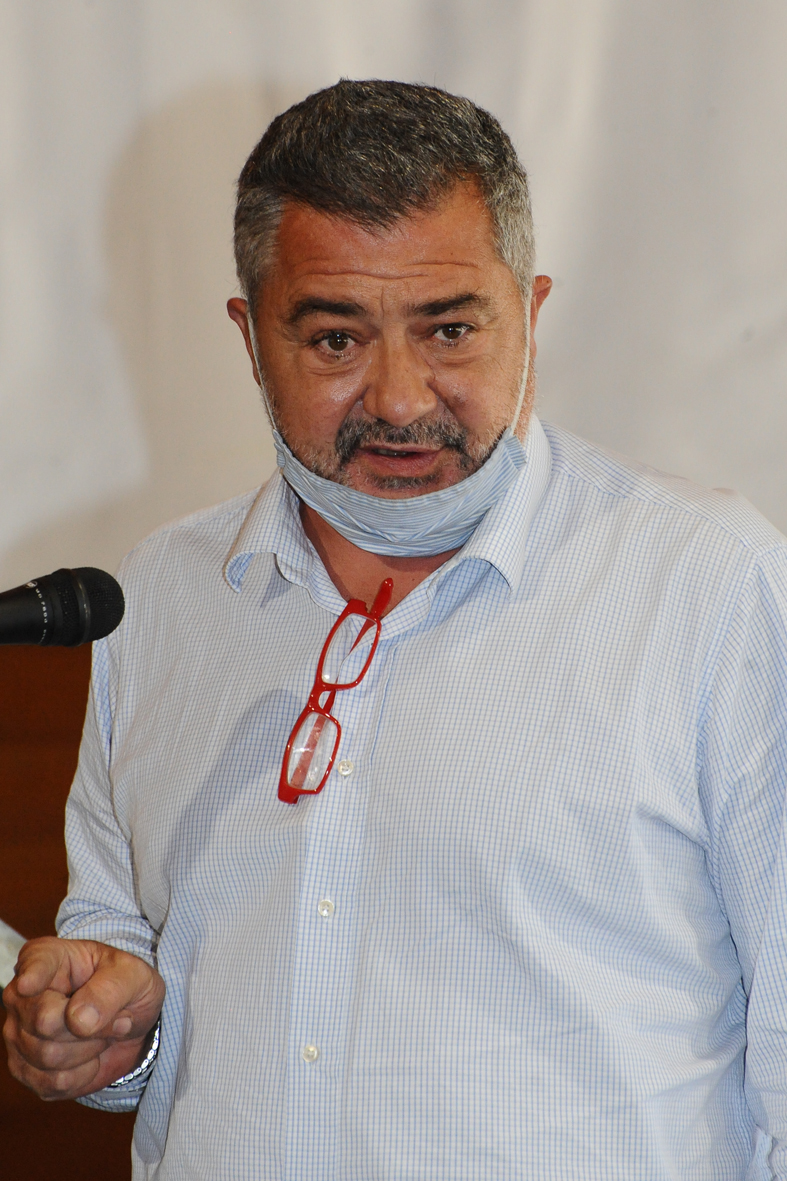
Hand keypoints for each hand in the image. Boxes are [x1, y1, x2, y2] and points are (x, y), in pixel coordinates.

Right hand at [2, 936, 164, 1100]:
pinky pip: (53, 1083)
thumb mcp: (133, 976)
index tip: (29, 984)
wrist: (128, 1022)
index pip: (34, 967)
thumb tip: (78, 1019)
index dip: (32, 976)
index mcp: (47, 957)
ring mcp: (18, 1034)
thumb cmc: (124, 986)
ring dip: (90, 1050)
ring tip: (101, 1032)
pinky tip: (90, 1055)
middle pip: (44, 1022)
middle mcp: (22, 995)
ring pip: (49, 1056)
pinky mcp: (25, 1069)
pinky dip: (83, 1074)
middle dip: (91, 1027)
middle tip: (114, 1017)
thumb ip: (110, 990)